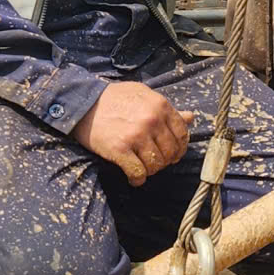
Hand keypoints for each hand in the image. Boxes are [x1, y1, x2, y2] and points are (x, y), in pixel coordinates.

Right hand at [71, 81, 191, 184]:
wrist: (82, 102)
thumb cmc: (115, 98)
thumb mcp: (144, 95)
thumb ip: (168, 108)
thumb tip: (191, 117)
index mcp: (160, 106)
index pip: (182, 134)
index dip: (179, 147)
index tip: (172, 153)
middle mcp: (151, 120)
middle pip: (171, 152)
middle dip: (165, 161)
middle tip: (155, 162)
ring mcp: (136, 136)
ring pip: (156, 165)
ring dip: (150, 170)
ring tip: (143, 168)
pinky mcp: (120, 149)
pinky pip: (138, 173)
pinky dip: (137, 180)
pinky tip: (133, 178)